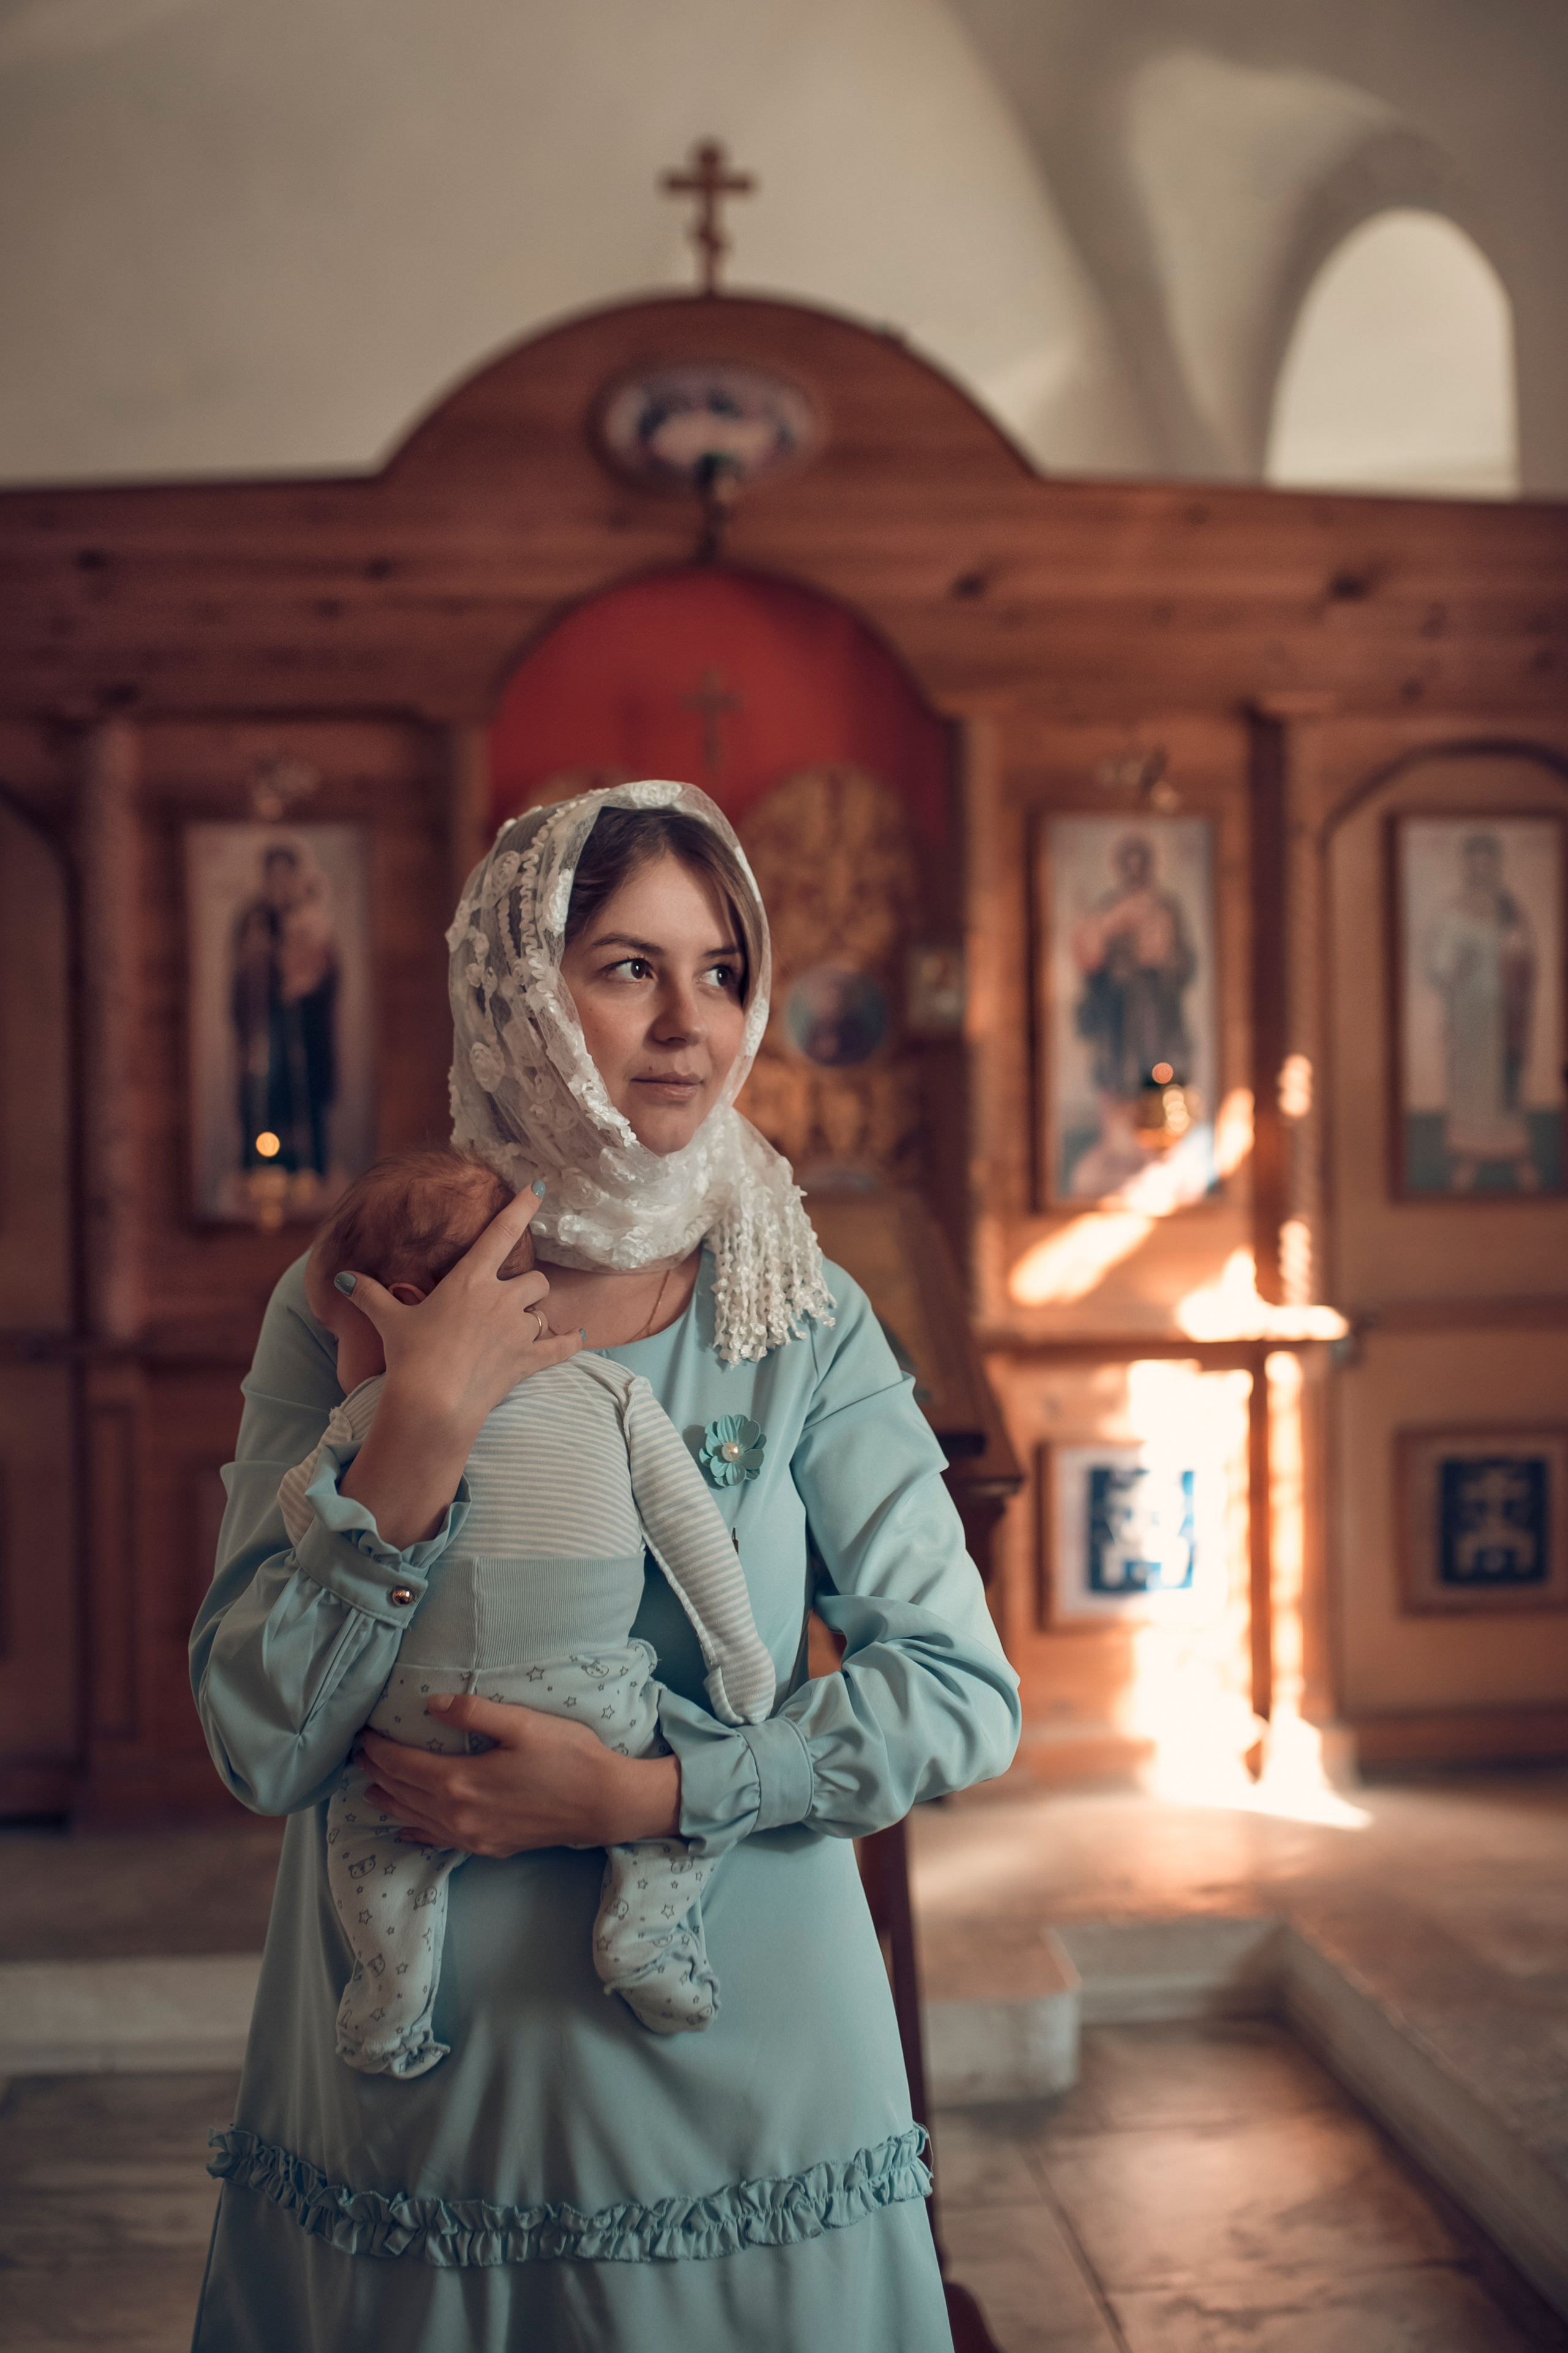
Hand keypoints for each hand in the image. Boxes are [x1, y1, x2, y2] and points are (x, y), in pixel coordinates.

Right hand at [344, 1186, 577, 1445]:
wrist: (432, 1403)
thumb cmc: (410, 1358)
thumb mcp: (389, 1321)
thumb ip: (369, 1294)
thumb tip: (342, 1277)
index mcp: (470, 1280)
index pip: (502, 1233)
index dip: (522, 1207)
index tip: (538, 1187)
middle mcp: (500, 1299)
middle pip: (534, 1278)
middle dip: (527, 1284)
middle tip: (512, 1295)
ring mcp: (517, 1330)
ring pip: (542, 1310)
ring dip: (535, 1314)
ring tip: (523, 1324)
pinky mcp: (528, 1360)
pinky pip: (560, 1347)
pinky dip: (571, 1341)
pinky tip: (580, 1336)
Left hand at [360, 1695, 681, 1855]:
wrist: (604, 1804)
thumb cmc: (568, 1757)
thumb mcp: (522, 1723)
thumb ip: (474, 1712)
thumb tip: (431, 1704)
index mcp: (461, 1781)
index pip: (403, 1765)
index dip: (379, 1749)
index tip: (363, 1735)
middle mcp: (458, 1815)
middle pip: (403, 1793)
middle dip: (377, 1773)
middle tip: (358, 1756)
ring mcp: (473, 1836)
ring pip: (416, 1820)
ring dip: (390, 1802)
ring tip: (370, 1789)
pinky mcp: (489, 1847)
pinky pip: (439, 1840)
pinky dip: (416, 1832)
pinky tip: (406, 1830)